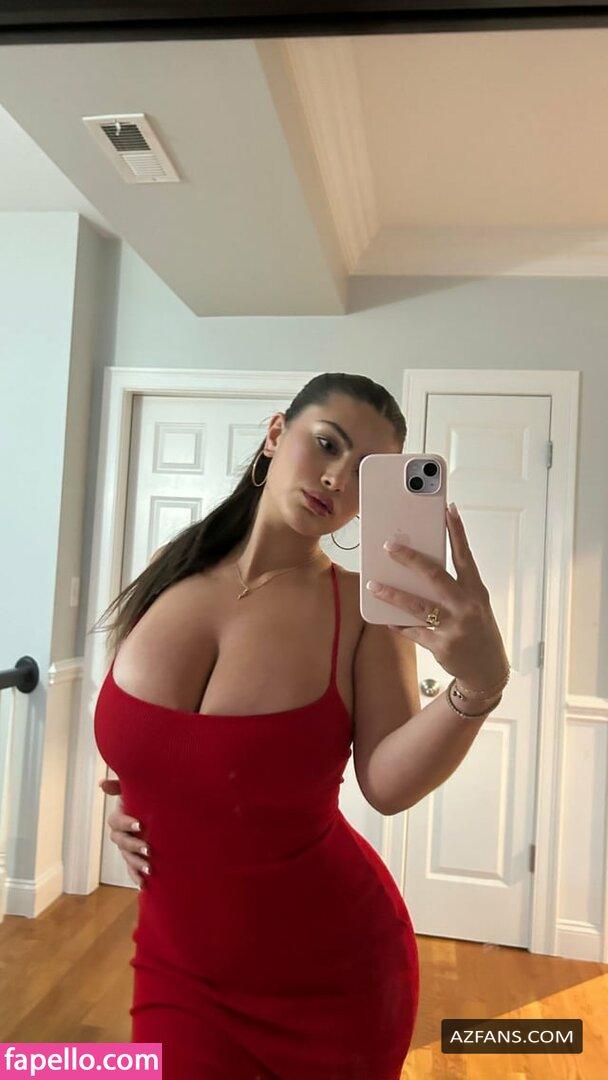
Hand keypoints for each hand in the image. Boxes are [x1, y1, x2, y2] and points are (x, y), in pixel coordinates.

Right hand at [98, 778, 150, 886]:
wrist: (158, 815)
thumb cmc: (143, 799)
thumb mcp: (134, 791)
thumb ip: (119, 786)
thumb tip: (101, 784)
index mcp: (119, 818)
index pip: (116, 822)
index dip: (126, 823)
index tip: (140, 825)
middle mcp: (120, 834)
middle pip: (121, 842)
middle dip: (133, 846)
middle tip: (148, 849)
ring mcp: (127, 848)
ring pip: (127, 857)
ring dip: (136, 864)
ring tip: (149, 869)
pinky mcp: (135, 858)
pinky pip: (131, 870)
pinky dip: (135, 877)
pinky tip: (143, 885)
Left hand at [367, 503, 509, 692]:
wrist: (487, 669)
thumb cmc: (477, 628)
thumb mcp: (473, 604)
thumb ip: (453, 586)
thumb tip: (418, 567)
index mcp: (476, 591)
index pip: (465, 556)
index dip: (457, 532)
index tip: (448, 510)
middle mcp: (467, 607)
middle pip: (435, 576)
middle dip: (410, 559)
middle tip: (389, 546)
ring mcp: (454, 627)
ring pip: (417, 606)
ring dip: (392, 594)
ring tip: (372, 585)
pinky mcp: (441, 646)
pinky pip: (412, 631)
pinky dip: (397, 623)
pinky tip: (385, 616)